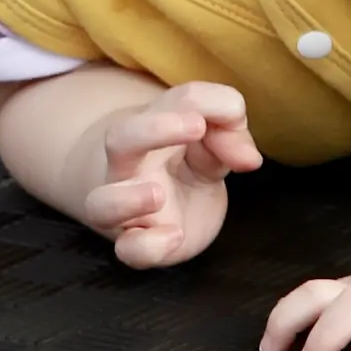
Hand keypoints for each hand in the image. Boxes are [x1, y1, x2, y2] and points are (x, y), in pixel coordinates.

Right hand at [85, 84, 260, 268]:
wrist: (165, 205)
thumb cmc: (188, 162)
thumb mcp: (215, 142)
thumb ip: (231, 135)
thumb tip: (249, 159)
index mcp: (153, 127)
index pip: (175, 101)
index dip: (203, 102)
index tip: (232, 114)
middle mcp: (131, 164)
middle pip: (120, 138)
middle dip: (153, 129)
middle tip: (196, 126)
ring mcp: (127, 207)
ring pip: (101, 203)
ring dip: (126, 198)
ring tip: (158, 194)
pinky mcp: (138, 242)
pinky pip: (128, 249)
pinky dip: (145, 247)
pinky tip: (174, 236)